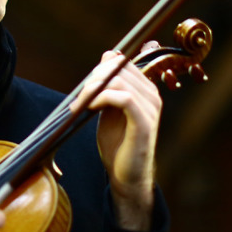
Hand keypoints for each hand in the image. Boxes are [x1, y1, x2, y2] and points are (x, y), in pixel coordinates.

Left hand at [81, 43, 162, 230]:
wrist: (125, 175)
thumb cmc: (117, 143)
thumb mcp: (109, 108)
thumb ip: (108, 86)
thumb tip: (108, 56)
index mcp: (145, 89)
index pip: (120, 61)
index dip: (99, 68)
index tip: (84, 87)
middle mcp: (152, 94)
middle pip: (118, 67)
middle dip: (93, 78)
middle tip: (79, 97)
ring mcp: (151, 107)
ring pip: (119, 79)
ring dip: (93, 89)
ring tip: (81, 104)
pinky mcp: (144, 122)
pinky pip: (124, 98)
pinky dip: (102, 98)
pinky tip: (89, 108)